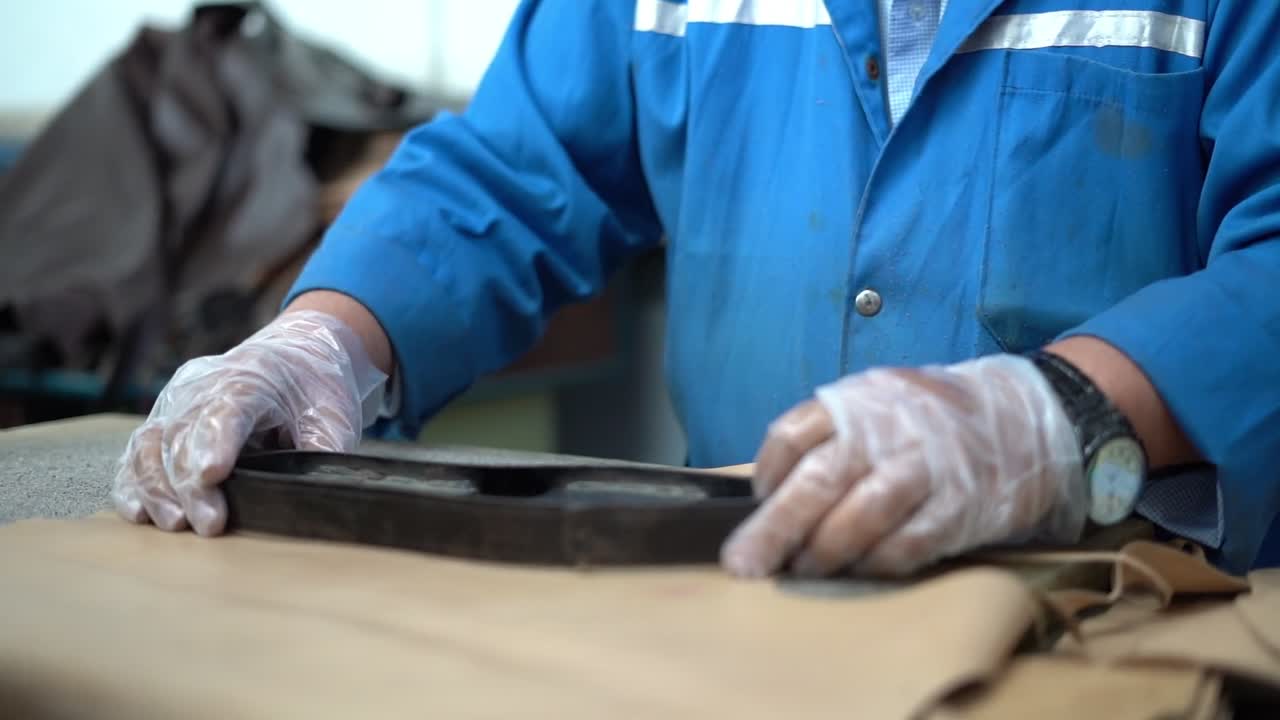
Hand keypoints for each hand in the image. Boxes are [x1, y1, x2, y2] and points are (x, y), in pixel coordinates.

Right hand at [110, 310, 386, 535]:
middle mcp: (203, 384)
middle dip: (190, 484)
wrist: (298, 353)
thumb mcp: (334, 413)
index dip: (215, 443)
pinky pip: (136, 451)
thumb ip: (323, 450)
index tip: (212, 476)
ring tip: (174, 524)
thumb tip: (315, 494)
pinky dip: (133, 483)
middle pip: (182, 434)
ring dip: (156, 488)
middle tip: (209, 525)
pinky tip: (139, 513)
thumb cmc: (317, 385)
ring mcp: (177, 400)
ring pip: (149, 443)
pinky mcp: (163, 418)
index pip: (225, 410)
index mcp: (250, 376)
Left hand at [720, 354, 1087, 577]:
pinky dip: (877, 564)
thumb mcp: (879, 404)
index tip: (758, 502)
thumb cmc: (934, 420)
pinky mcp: (962, 504)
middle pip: (819, 479)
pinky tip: (859, 573)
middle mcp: (888, 427)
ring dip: (825, 552)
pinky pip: (909, 543)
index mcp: (859, 399)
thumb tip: (772, 494)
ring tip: (803, 571)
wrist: (1031, 416)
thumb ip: (832, 438)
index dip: (767, 474)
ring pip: (862, 514)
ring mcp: (927, 465)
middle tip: (745, 564)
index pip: (793, 434)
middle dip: (776, 528)